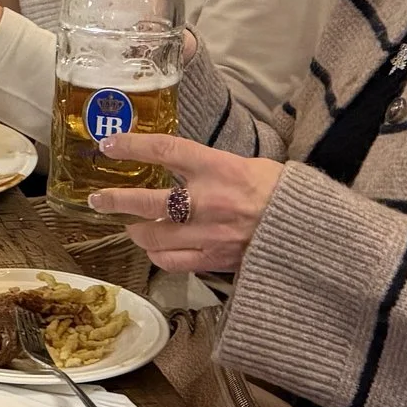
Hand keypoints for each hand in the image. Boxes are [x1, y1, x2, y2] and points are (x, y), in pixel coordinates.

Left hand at [87, 133, 286, 274]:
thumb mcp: (246, 164)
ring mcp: (208, 233)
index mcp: (219, 167)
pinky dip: (157, 254)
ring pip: (153, 235)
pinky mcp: (213, 259)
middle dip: (115, 200)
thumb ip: (209, 166)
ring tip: (130, 226)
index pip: (165, 150)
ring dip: (135, 230)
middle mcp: (208, 200)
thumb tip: (179, 165)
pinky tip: (155, 248)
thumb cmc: (280, 192)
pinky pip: (171, 261)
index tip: (108, 144)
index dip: (132, 146)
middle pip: (146, 200)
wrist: (309, 231)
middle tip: (98, 199)